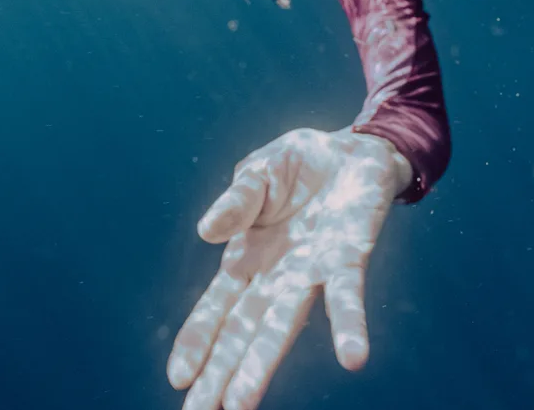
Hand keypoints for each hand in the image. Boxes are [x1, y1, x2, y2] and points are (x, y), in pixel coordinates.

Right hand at [167, 127, 411, 409]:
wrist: (355, 149)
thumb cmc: (300, 165)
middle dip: (220, 373)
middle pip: (242, 331)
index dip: (197, 340)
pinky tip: (353, 357)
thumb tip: (207, 231)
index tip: (178, 378)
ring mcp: (313, 271)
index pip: (216, 308)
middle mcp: (278, 276)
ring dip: (263, 364)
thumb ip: (237, 201)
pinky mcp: (350, 257)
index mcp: (247, 258)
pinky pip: (348, 296)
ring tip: (242, 404)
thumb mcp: (257, 172)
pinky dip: (349, 326)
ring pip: (283, 325)